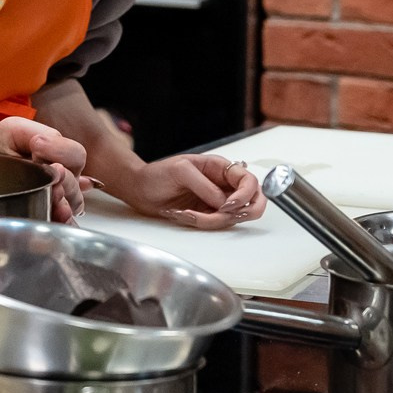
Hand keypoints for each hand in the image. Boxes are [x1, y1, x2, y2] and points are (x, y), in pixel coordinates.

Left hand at [0, 119, 89, 221]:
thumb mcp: (11, 130)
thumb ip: (35, 132)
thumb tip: (47, 146)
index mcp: (54, 153)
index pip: (76, 155)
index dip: (63, 153)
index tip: (38, 149)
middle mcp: (58, 177)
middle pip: (76, 182)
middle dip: (64, 180)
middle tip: (48, 178)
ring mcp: (51, 199)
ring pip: (73, 203)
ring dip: (64, 202)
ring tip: (52, 200)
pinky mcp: (41, 217)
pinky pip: (62, 223)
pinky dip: (62, 222)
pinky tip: (57, 217)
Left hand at [121, 156, 263, 229]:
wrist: (140, 189)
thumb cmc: (157, 174)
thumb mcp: (180, 171)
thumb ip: (205, 186)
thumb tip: (224, 202)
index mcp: (219, 168)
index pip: (249, 181)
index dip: (245, 195)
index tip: (229, 205)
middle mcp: (222, 185)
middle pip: (253, 201)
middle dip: (242, 212)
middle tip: (222, 214)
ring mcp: (217, 201)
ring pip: (233, 217)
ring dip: (211, 220)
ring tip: (186, 213)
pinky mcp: (208, 214)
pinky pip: (217, 225)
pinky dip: (202, 224)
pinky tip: (184, 215)